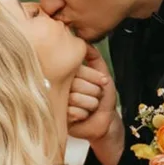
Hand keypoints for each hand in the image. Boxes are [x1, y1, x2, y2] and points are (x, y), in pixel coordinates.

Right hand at [67, 50, 123, 164]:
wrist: (105, 121)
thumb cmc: (104, 98)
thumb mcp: (103, 73)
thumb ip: (95, 57)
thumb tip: (84, 43)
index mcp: (70, 74)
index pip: (77, 68)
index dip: (94, 77)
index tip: (102, 82)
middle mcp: (61, 85)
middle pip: (76, 84)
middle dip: (93, 92)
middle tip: (96, 97)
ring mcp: (58, 100)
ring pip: (74, 98)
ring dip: (89, 104)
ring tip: (90, 107)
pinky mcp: (59, 115)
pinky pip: (71, 111)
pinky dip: (83, 114)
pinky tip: (84, 116)